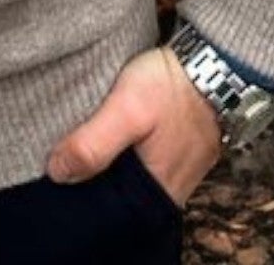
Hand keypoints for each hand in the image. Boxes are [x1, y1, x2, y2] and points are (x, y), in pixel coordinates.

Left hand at [45, 45, 222, 206]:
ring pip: (134, 177)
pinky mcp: (183, 147)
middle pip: (122, 196)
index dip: (83, 197)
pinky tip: (111, 136)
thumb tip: (57, 173)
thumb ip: (94, 144)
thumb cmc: (172, 86)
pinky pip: (148, 161)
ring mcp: (181, 168)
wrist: (217, 60)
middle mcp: (172, 188)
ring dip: (110, 165)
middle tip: (63, 158)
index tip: (56, 179)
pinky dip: (128, 153)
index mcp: (158, 190)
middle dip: (94, 180)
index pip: (110, 212)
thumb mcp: (127, 109)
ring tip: (80, 145)